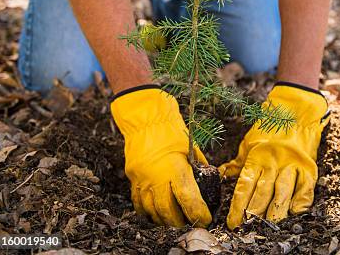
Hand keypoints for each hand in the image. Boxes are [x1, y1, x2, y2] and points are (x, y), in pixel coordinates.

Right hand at [111, 86, 211, 227]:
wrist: (145, 118)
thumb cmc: (171, 129)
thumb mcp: (191, 147)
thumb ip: (198, 166)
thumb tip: (207, 179)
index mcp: (174, 167)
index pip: (188, 198)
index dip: (198, 212)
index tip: (206, 218)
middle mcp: (155, 176)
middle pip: (168, 211)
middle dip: (180, 221)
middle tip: (190, 221)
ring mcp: (141, 179)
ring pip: (151, 211)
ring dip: (164, 220)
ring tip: (175, 221)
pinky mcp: (132, 178)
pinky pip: (138, 203)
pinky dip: (148, 212)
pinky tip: (156, 213)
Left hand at [220, 83, 329, 228]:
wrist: (297, 109)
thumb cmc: (271, 126)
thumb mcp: (250, 142)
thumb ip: (239, 162)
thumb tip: (223, 175)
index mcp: (257, 156)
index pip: (245, 186)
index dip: (237, 206)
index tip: (232, 222)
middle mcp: (274, 161)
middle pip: (262, 192)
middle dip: (254, 213)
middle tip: (247, 227)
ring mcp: (292, 164)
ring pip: (282, 192)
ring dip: (275, 211)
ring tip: (267, 225)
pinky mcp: (309, 166)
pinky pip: (305, 188)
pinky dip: (300, 201)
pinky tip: (293, 212)